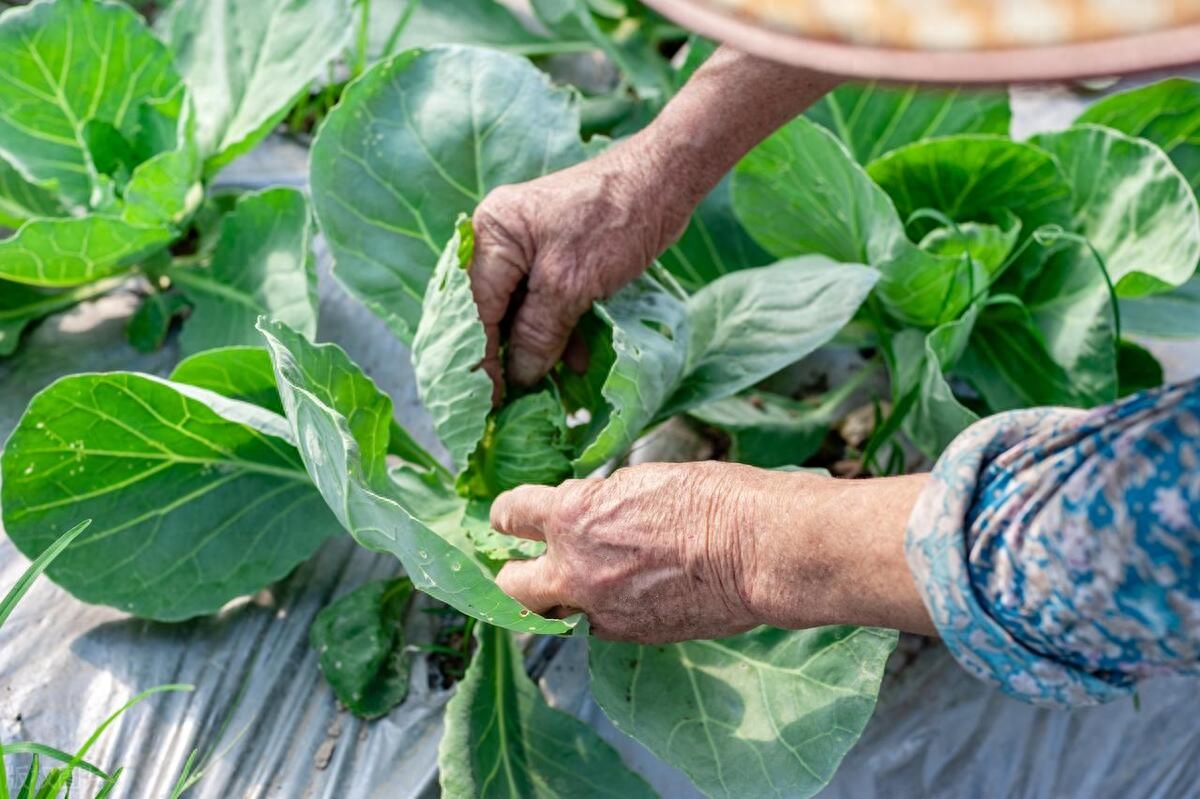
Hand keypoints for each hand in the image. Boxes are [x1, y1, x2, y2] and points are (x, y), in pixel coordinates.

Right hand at [469, 48, 839, 395]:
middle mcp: (503, 239)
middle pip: (492, 312)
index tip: (489, 405)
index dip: (481, 361)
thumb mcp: (571, 285)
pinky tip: (575, 362)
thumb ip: (539, 333)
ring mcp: (531, 248)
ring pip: (522, 312)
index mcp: (493, 235)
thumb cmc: (615, 222)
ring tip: (546, 390)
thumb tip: (519, 378)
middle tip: (510, 403)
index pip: (474, 311)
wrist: (666, 180)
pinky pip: (547, 304)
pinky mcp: (559, 258)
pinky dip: (560, 332)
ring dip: (537, 350)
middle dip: (506, 358)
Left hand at [491, 461, 936, 643]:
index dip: (508, 514)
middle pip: (510, 585)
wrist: (758, 549)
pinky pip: (598, 625)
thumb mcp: (641, 481)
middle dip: (512, 573)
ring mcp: (600, 608)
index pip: (512, 514)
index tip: (509, 517)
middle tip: (521, 565)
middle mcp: (574, 568)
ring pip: (555, 612)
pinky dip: (603, 612)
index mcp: (572, 515)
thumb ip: (599, 503)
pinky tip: (628, 594)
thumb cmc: (712, 500)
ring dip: (561, 597)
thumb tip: (588, 515)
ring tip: (582, 582)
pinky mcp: (631, 635)